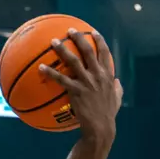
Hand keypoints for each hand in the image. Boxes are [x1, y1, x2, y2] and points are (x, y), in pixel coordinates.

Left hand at [38, 29, 121, 143]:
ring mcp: (86, 82)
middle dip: (79, 38)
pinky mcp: (76, 91)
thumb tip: (118, 82)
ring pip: (73, 60)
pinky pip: (61, 79)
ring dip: (62, 49)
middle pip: (88, 50)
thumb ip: (117, 89)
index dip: (99, 40)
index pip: (104, 52)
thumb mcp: (117, 99)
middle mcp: (97, 75)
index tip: (92, 32)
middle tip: (70, 30)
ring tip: (53, 42)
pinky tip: (41, 68)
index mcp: (107, 75)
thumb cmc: (108, 115)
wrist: (100, 128)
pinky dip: (50, 72)